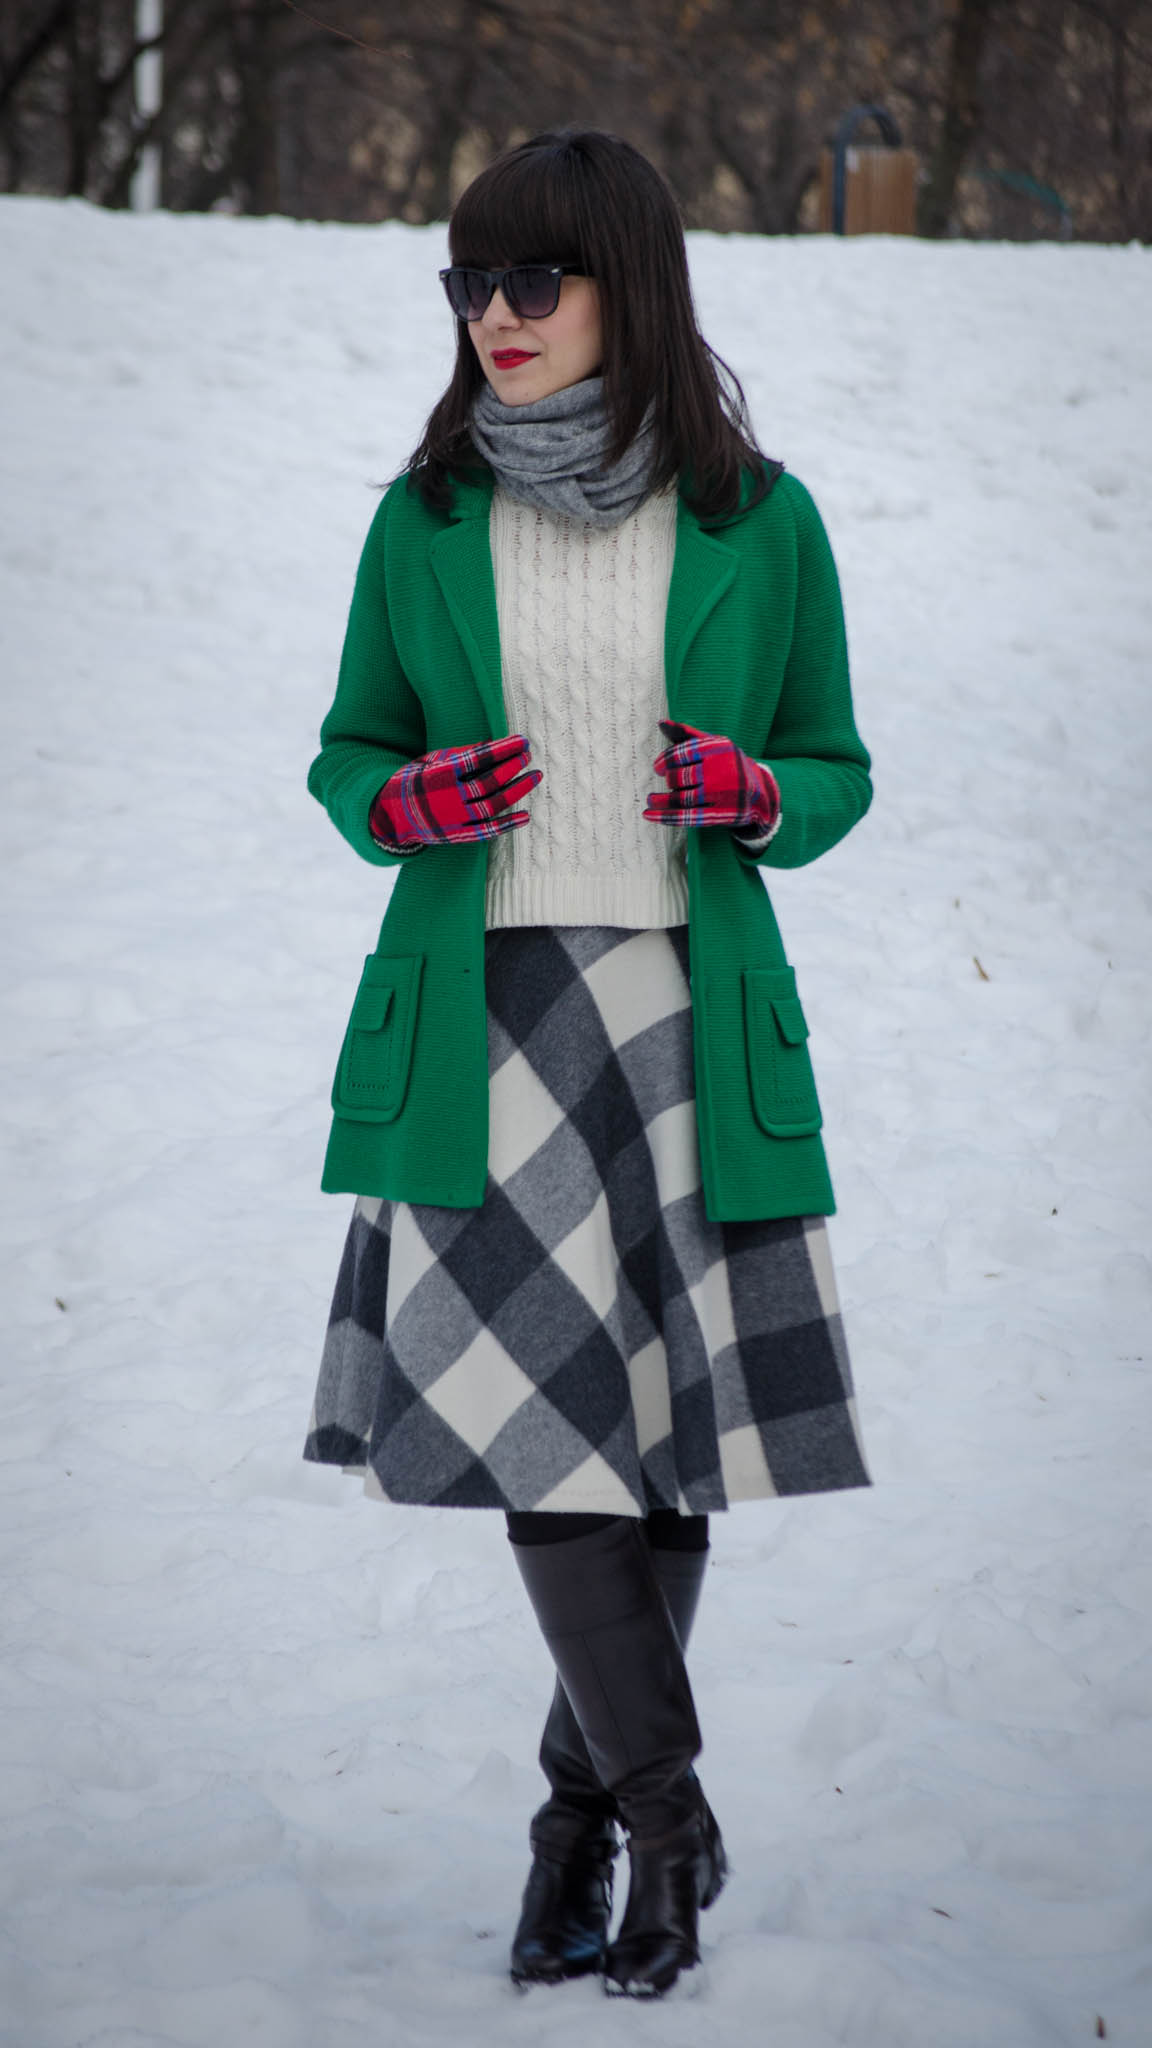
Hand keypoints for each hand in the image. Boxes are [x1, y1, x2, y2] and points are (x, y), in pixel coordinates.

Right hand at [370, 734, 541, 849]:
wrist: (392, 816)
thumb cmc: (415, 781)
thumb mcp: (431, 761)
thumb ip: (460, 754)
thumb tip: (491, 743)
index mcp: (440, 775)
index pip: (478, 759)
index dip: (503, 749)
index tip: (522, 740)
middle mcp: (448, 798)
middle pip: (489, 782)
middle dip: (513, 766)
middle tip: (529, 755)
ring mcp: (454, 820)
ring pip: (493, 805)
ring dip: (517, 790)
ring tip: (535, 776)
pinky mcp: (458, 836)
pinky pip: (488, 832)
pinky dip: (508, 825)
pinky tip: (526, 816)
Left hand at [643, 719, 780, 834]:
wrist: (760, 793)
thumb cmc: (729, 764)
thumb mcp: (714, 745)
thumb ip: (687, 735)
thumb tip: (661, 723)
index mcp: (718, 750)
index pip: (683, 753)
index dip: (665, 760)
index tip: (658, 767)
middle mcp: (720, 771)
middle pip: (681, 777)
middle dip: (669, 780)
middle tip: (665, 782)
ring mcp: (721, 795)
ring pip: (682, 798)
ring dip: (661, 801)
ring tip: (651, 800)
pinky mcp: (720, 815)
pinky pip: (687, 817)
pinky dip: (666, 816)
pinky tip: (650, 815)